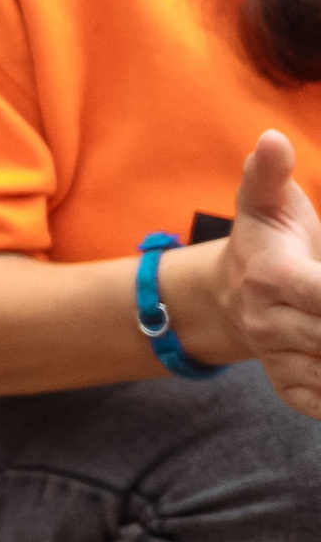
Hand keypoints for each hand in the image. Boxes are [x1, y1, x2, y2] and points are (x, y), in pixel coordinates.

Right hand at [210, 132, 320, 415]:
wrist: (229, 296)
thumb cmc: (264, 241)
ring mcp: (279, 358)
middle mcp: (269, 324)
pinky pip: (320, 402)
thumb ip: (269, 173)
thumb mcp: (266, 202)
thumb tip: (272, 138)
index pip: (319, 295)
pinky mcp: (289, 386)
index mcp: (272, 278)